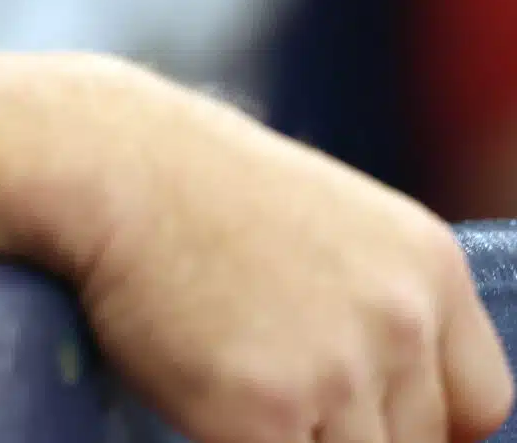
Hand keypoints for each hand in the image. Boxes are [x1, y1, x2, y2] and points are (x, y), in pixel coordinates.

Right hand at [21, 58, 511, 442]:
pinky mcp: (265, 413)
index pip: (479, 404)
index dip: (420, 423)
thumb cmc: (185, 187)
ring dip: (293, 435)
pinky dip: (233, 439)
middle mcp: (402, 318)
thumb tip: (374, 393)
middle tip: (274, 389)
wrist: (99, 162)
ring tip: (227, 382)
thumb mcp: (319, 222)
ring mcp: (339, 368)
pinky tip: (200, 398)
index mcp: (427, 265)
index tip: (365, 418)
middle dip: (346, 430)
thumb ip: (368, 300)